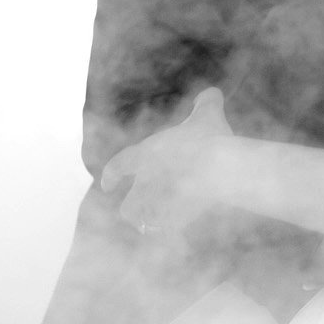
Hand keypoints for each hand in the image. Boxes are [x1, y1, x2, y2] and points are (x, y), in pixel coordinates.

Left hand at [99, 87, 232, 233]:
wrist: (217, 168)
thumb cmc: (208, 138)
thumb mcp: (208, 114)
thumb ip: (207, 102)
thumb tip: (212, 92)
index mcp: (145, 155)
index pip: (119, 167)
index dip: (111, 176)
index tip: (106, 185)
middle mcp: (146, 183)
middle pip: (128, 205)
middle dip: (133, 208)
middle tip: (138, 209)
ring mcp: (159, 204)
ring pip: (142, 221)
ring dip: (147, 221)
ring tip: (157, 222)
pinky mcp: (176, 220)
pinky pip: (167, 230)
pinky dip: (170, 229)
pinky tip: (179, 227)